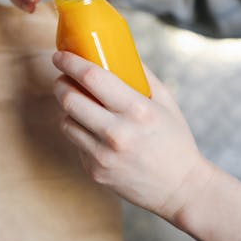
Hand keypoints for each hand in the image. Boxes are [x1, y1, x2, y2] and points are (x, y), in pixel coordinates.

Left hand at [52, 51, 212, 222]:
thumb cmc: (174, 141)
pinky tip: (91, 129)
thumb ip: (142, 74)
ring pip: (65, 121)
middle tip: (63, 78)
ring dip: (66, 108)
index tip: (61, 55)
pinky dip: (78, 131)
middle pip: (69, 98)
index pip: (92, 77)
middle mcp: (117, 132)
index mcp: (137, 110)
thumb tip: (118, 51)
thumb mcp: (166, 102)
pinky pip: (75, 142)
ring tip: (78, 103)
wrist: (180, 188)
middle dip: (60, 83)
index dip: (70, 62)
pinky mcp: (95, 171)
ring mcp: (103, 155)